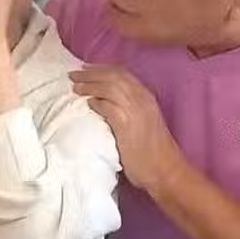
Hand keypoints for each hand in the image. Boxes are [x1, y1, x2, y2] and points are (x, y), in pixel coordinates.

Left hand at [70, 65, 181, 192]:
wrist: (165, 170)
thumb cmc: (153, 152)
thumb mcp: (143, 122)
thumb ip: (130, 110)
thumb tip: (106, 103)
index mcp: (147, 97)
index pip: (122, 74)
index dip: (102, 69)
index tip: (86, 68)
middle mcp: (142, 99)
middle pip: (113, 76)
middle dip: (91, 73)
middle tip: (74, 74)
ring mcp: (135, 110)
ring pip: (109, 87)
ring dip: (89, 85)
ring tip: (75, 87)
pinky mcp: (126, 124)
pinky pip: (108, 106)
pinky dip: (97, 102)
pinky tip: (87, 103)